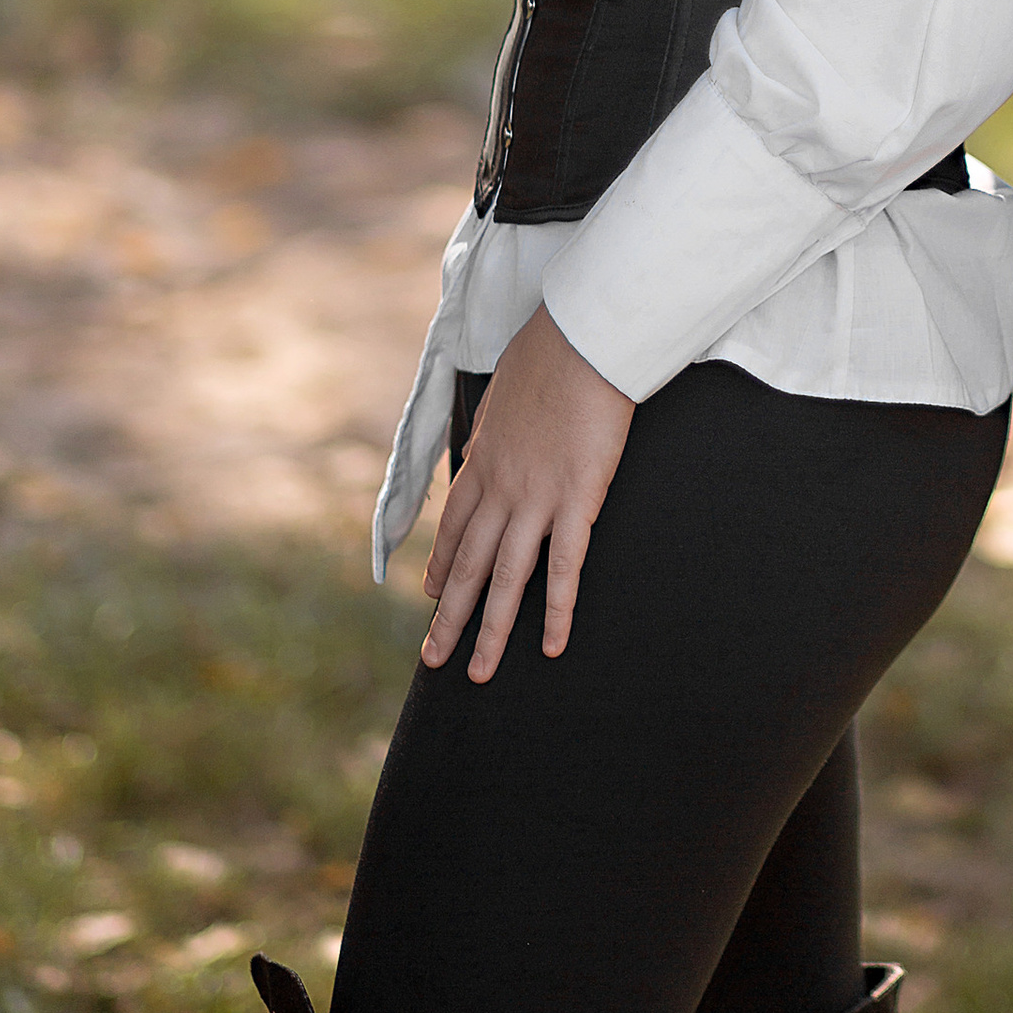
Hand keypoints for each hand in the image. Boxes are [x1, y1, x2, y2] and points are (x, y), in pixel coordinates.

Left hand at [421, 308, 632, 681]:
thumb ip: (497, 421)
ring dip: (489, 631)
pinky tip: (550, 645)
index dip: (441, 564)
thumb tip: (494, 432)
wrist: (581, 340)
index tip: (430, 593)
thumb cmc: (550, 352)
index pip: (455, 526)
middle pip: (467, 566)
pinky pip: (562, 569)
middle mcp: (500, 488)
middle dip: (448, 617)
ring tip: (477, 672)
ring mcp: (535, 500)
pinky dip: (555, 611)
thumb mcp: (504, 388)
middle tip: (433, 657)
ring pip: (505, 580)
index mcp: (483, 460)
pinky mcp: (575, 503)